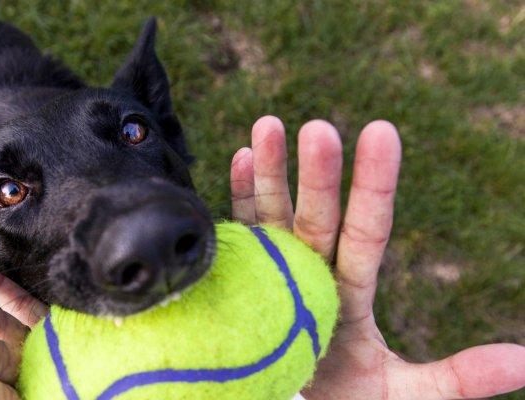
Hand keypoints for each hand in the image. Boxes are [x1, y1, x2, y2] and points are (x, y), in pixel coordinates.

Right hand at [230, 116, 524, 398]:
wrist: (301, 398)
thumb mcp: (410, 395)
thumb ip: (459, 376)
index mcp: (354, 291)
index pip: (369, 230)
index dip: (375, 185)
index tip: (381, 132)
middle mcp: (317, 270)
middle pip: (318, 217)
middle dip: (317, 175)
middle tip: (318, 128)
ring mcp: (279, 269)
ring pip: (274, 214)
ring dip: (269, 172)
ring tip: (267, 125)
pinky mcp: (247, 276)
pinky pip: (243, 232)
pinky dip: (239, 197)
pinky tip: (239, 156)